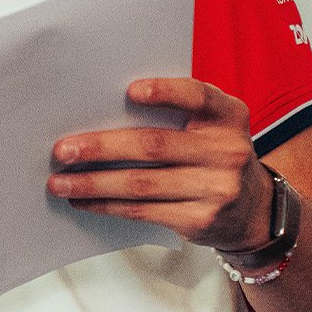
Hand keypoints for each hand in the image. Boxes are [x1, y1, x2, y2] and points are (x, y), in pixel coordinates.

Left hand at [48, 77, 273, 250]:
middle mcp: (227, 150)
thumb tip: (101, 112)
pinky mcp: (201, 220)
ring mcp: (216, 188)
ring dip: (93, 183)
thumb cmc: (213, 156)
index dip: (165, 92)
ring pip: (141, 184)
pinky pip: (144, 210)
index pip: (197, 96)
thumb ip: (175, 115)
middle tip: (62, 150)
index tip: (129, 91)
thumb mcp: (211, 128)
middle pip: (153, 145)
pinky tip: (83, 201)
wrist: (252, 210)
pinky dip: (107, 205)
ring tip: (59, 182)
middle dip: (101, 147)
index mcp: (228, 116)